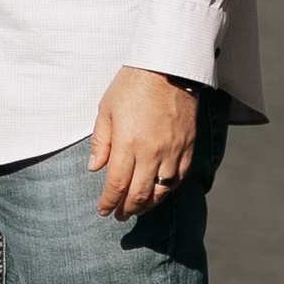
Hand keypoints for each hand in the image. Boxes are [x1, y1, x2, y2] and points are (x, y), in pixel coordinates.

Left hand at [89, 67, 197, 220]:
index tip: (104, 211)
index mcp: (127, 144)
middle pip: (139, 194)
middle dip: (127, 209)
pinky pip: (180, 178)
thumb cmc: (131, 86)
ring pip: (162, 191)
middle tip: (119, 215)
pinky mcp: (188, 147)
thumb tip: (94, 169)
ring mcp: (173, 152)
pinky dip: (168, 190)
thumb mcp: (106, 110)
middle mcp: (152, 153)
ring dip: (148, 205)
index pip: (117, 185)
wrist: (168, 68)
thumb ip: (100, 143)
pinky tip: (160, 192)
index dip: (109, 202)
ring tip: (138, 209)